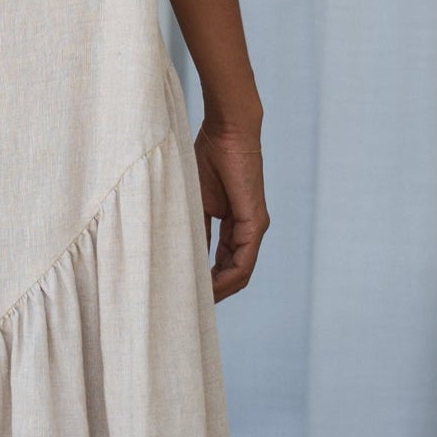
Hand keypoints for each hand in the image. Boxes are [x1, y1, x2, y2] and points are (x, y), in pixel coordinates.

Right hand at [195, 105, 269, 300]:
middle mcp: (248, 229)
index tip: (188, 291)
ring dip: (220, 291)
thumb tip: (182, 256)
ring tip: (198, 303)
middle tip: (190, 305)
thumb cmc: (209, 156)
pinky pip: (244, 262)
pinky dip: (228, 279)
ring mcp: (254, 227)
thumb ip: (194, 228)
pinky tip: (211, 289)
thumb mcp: (195, 200)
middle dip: (213, 291)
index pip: (224, 261)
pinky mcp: (255, 223)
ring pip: (240, 273)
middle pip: (234, 273)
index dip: (208, 280)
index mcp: (234, 222)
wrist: (227, 131)